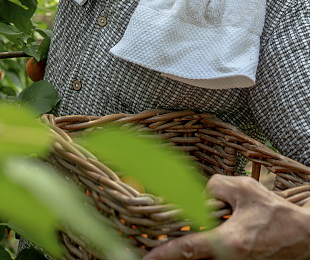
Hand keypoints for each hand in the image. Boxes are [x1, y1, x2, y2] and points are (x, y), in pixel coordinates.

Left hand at [143, 175, 309, 259]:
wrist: (302, 236)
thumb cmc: (274, 212)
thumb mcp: (244, 189)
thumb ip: (215, 186)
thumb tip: (198, 193)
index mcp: (229, 242)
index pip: (189, 250)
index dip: (164, 254)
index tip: (145, 258)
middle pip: (192, 258)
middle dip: (171, 252)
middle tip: (147, 245)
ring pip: (202, 259)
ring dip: (188, 249)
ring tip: (169, 239)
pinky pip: (214, 258)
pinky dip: (202, 250)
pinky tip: (197, 236)